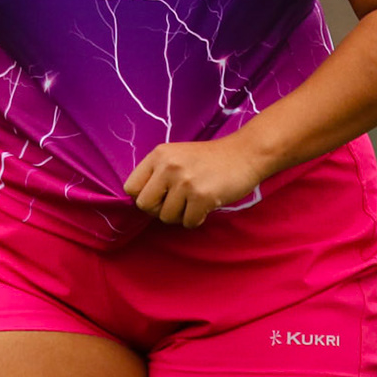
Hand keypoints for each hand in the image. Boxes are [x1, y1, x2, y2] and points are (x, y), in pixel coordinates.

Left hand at [123, 135, 265, 227]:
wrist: (245, 154)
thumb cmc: (210, 159)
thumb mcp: (177, 156)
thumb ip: (157, 173)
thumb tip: (141, 202)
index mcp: (159, 155)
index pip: (131, 187)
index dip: (144, 196)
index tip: (160, 195)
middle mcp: (168, 166)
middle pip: (145, 205)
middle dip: (160, 209)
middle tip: (178, 202)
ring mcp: (185, 182)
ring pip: (167, 217)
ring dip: (181, 215)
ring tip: (195, 199)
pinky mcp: (202, 197)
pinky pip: (188, 222)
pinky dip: (197, 219)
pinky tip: (206, 204)